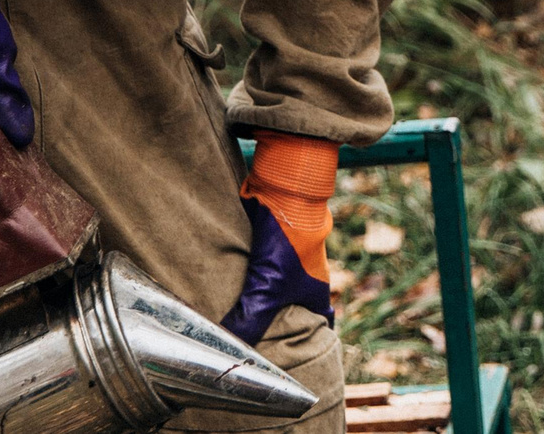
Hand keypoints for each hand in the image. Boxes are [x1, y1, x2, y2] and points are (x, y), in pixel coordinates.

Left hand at [224, 132, 338, 344]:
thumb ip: (250, 317)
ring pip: (271, 286)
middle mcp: (304, 277)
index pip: (321, 322)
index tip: (302, 353)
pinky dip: (242, 276)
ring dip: (256, 297)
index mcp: (314, 291)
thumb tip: (228, 342)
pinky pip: (254, 267)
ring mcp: (286, 259)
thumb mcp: (268, 286)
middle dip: (277, 321)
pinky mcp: (267, 244)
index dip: (314, 338)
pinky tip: (222, 284)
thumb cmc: (290, 239)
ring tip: (233, 312)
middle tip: (256, 336)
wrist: (283, 189)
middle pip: (293, 306)